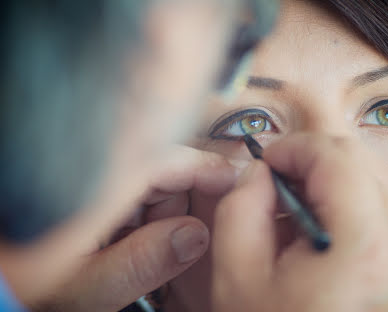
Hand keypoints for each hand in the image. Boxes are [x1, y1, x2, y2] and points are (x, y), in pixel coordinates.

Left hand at [32, 146, 240, 311]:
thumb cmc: (25, 276)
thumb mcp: (86, 284)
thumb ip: (143, 262)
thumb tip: (195, 237)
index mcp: (100, 181)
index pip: (171, 159)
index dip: (210, 170)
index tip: (238, 180)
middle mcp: (102, 167)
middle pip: (168, 170)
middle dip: (178, 205)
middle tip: (169, 243)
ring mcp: (101, 173)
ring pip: (156, 182)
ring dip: (159, 214)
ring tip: (130, 247)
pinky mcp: (100, 183)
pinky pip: (139, 191)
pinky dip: (144, 213)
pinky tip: (123, 236)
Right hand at [211, 133, 387, 311]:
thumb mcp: (237, 275)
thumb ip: (241, 204)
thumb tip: (260, 172)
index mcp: (366, 251)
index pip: (337, 157)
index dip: (293, 148)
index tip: (267, 161)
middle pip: (357, 171)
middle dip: (308, 169)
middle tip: (272, 189)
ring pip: (368, 194)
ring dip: (324, 193)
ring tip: (287, 222)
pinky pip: (377, 225)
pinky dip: (341, 218)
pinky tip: (310, 244)